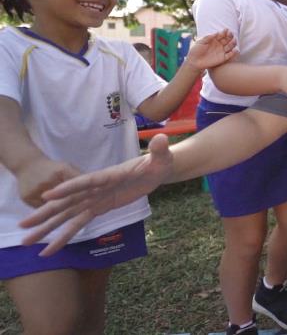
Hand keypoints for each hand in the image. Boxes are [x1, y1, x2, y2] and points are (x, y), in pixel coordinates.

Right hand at [19, 135, 174, 255]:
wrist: (156, 169)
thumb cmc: (158, 161)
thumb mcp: (162, 156)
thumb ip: (160, 149)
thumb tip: (162, 138)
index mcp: (108, 175)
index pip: (86, 181)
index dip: (69, 188)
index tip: (48, 195)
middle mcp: (96, 187)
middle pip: (67, 201)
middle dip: (45, 213)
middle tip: (23, 226)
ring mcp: (94, 198)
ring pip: (67, 215)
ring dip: (47, 228)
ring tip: (26, 242)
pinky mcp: (98, 207)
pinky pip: (78, 224)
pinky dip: (65, 236)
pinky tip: (50, 250)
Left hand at [184, 29, 237, 70]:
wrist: (194, 61)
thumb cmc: (196, 50)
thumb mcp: (200, 42)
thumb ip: (208, 37)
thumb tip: (217, 33)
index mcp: (214, 40)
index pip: (221, 35)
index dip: (224, 32)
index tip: (227, 30)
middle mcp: (219, 45)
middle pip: (227, 39)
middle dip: (230, 36)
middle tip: (231, 34)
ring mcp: (221, 51)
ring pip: (230, 46)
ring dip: (233, 43)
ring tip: (234, 41)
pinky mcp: (222, 58)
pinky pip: (230, 55)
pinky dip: (234, 53)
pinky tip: (236, 50)